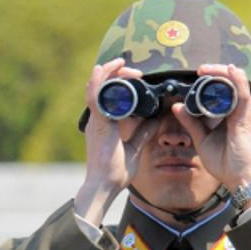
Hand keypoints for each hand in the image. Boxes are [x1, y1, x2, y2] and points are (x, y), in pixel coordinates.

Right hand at [74, 58, 161, 225]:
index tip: (139, 77)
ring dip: (110, 73)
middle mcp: (98, 120)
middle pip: (105, 87)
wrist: (104, 186)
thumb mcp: (134, 148)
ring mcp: (96, 121)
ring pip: (98, 87)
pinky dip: (98, 81)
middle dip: (119, 74)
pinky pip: (94, 97)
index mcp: (105, 124)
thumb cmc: (114, 173)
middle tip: (137, 71)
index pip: (110, 95)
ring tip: (121, 62)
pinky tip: (102, 69)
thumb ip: (143, 133)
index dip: (121, 82)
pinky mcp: (98, 125)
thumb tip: (155, 121)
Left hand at [171, 64, 250, 194]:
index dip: (211, 78)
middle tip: (199, 69)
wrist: (237, 178)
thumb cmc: (224, 161)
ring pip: (237, 83)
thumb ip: (191, 122)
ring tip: (207, 69)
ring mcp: (245, 112)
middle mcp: (239, 109)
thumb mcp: (201, 138)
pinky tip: (229, 71)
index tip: (196, 75)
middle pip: (230, 81)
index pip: (223, 88)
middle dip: (215, 72)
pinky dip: (237, 80)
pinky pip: (243, 93)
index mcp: (230, 113)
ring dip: (222, 72)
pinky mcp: (247, 117)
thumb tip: (177, 106)